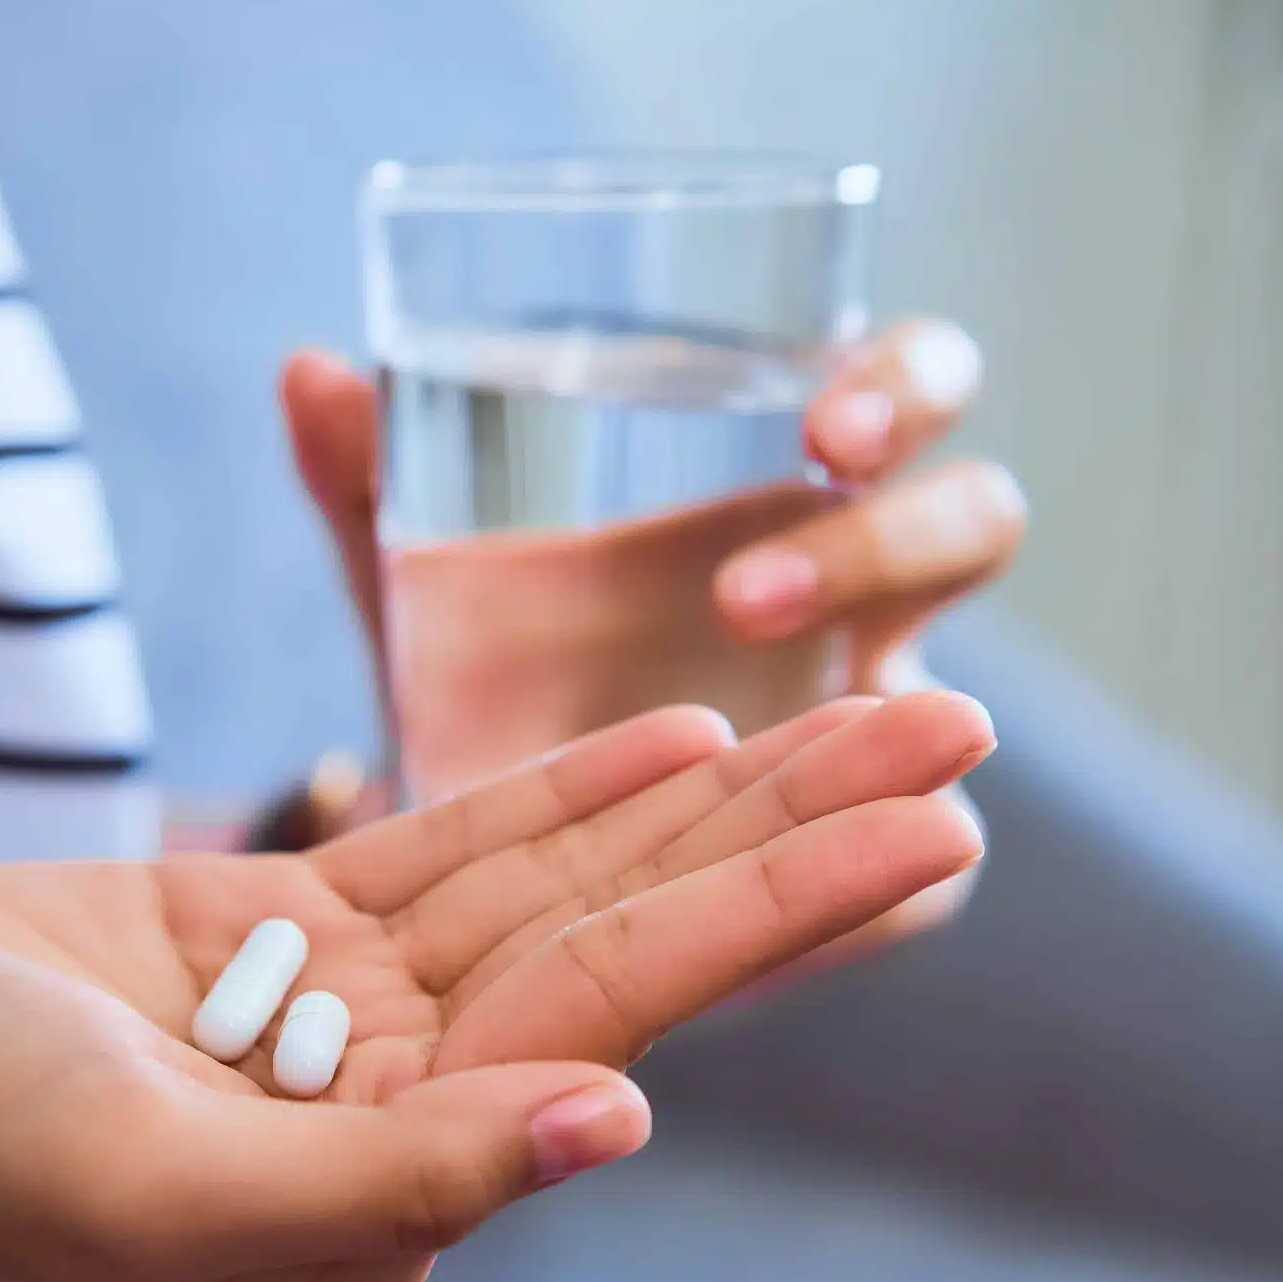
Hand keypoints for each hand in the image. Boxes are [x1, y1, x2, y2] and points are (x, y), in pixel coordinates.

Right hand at [0, 696, 988, 1281]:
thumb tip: (617, 1125)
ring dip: (710, 791)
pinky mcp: (271, 930)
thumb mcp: (153, 1181)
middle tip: (960, 723)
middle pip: (632, 941)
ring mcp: (339, 1015)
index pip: (627, 1023)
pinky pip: (446, 849)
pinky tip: (673, 733)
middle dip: (798, 831)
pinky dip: (555, 792)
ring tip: (859, 703)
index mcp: (385, 1182)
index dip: (786, 912)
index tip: (939, 827)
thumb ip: (391, 1173)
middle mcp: (391, 1104)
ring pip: (560, 881)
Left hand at [280, 319, 1021, 954]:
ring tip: (750, 746)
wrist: (484, 878)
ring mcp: (871, 744)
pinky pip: (919, 887)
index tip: (823, 425)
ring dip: (885, 718)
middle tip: (765, 584)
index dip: (903, 388)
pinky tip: (791, 911)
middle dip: (903, 530)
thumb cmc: (487, 681)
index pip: (911, 392)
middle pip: (975, 521)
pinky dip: (873, 892)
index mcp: (793, 490)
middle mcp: (861, 604)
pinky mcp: (872, 884)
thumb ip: (373, 485)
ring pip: (952, 711)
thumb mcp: (425, 588)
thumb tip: (307, 370)